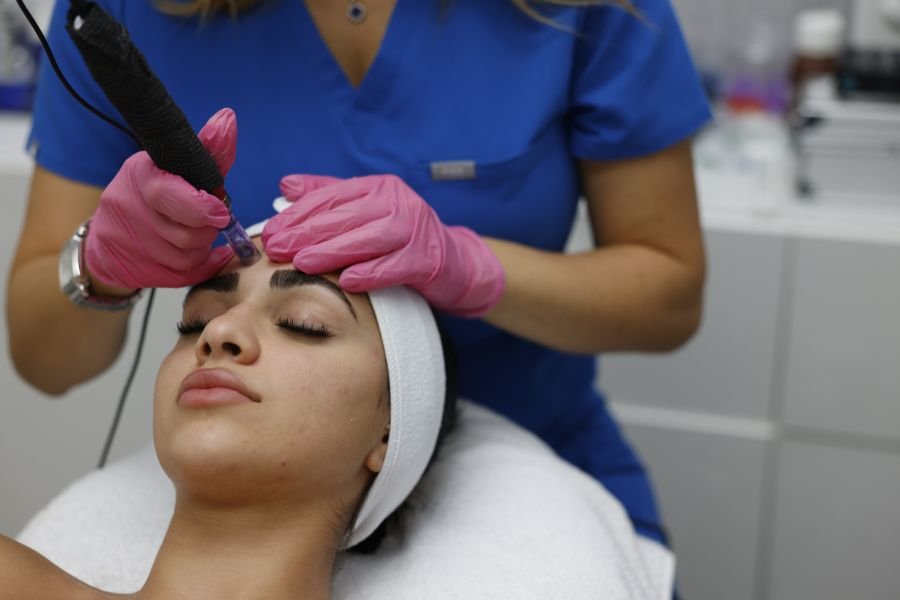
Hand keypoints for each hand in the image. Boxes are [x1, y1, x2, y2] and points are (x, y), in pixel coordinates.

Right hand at [84, 108, 236, 291]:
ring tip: (198, 234)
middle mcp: (126, 208)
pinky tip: (202, 255)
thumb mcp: (174, 166)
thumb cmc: (151, 195)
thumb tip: (228, 119)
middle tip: (210, 220)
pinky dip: (200, 266)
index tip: (219, 209)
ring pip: (186, 256)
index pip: (171, 195)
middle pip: (186, 233)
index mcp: (139, 175)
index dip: (203, 207)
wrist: (107, 237)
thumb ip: (208, 152)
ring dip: (202, 247)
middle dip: (207, 229)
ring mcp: (126, 242)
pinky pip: (182, 275)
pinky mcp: (133, 269)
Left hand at [262, 174, 504, 316]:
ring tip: (302, 264)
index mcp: (378, 187)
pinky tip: (348, 282)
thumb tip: (286, 186)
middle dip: (306, 233)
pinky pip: (394, 266)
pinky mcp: (427, 258)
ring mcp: (414, 229)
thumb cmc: (402, 240)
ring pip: (367, 239)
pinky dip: (371, 273)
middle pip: (345, 216)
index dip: (298, 214)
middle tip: (276, 248)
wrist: (455, 263)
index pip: (331, 197)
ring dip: (332, 252)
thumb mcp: (367, 212)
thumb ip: (328, 197)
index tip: (270, 230)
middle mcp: (397, 203)